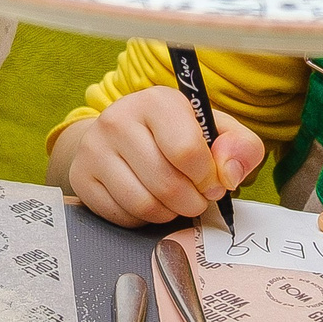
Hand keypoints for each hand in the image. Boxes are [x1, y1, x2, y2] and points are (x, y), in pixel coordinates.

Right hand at [52, 88, 261, 227]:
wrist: (121, 136)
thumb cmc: (176, 135)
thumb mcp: (217, 131)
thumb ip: (241, 147)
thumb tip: (229, 174)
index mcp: (156, 101)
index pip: (187, 150)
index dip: (208, 178)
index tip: (212, 183)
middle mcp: (118, 119)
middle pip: (166, 183)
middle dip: (192, 202)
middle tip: (196, 199)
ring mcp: (94, 148)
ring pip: (143, 204)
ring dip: (169, 213)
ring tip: (174, 201)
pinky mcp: (81, 176)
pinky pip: (122, 216)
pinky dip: (143, 219)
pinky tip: (149, 201)